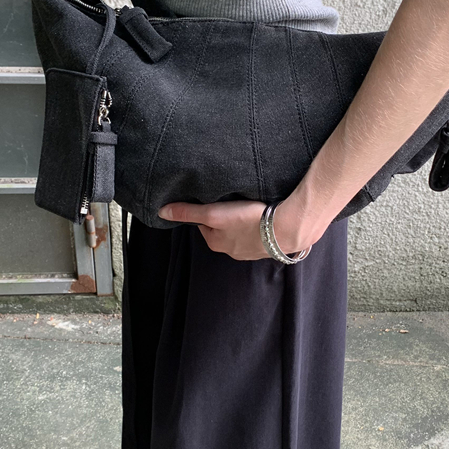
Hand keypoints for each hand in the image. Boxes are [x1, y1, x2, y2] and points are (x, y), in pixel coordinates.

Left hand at [157, 195, 320, 260]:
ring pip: (239, 230)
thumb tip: (161, 212)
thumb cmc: (248, 220)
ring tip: (248, 205)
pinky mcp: (267, 245)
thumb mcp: (213, 214)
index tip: (213, 197)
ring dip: (241, 219)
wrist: (287, 229)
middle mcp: (231, 250)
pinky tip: (262, 214)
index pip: (202, 222)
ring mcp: (250, 250)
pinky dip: (257, 224)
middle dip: (224, 214)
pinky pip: (257, 232)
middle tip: (231, 198)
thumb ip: (188, 212)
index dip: (206, 208)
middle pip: (221, 227)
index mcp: (215, 243)